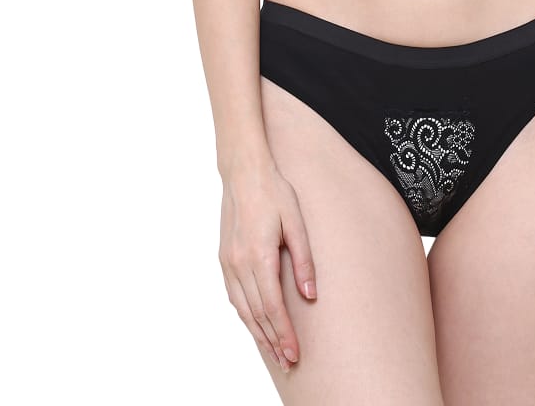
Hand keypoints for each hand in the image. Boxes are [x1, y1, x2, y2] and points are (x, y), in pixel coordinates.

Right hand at [219, 163, 317, 370]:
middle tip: (287, 362)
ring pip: (242, 309)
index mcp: (259, 255)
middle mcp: (239, 263)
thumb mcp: (296, 223)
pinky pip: (234, 296)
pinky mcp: (224, 259)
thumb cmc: (274, 193)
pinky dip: (245, 315)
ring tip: (274, 351)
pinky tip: (255, 324)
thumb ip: (304, 261)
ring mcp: (228, 262)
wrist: (244, 173)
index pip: (272, 307)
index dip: (284, 334)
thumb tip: (310, 296)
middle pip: (256, 314)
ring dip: (258, 333)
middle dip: (273, 341)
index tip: (295, 353)